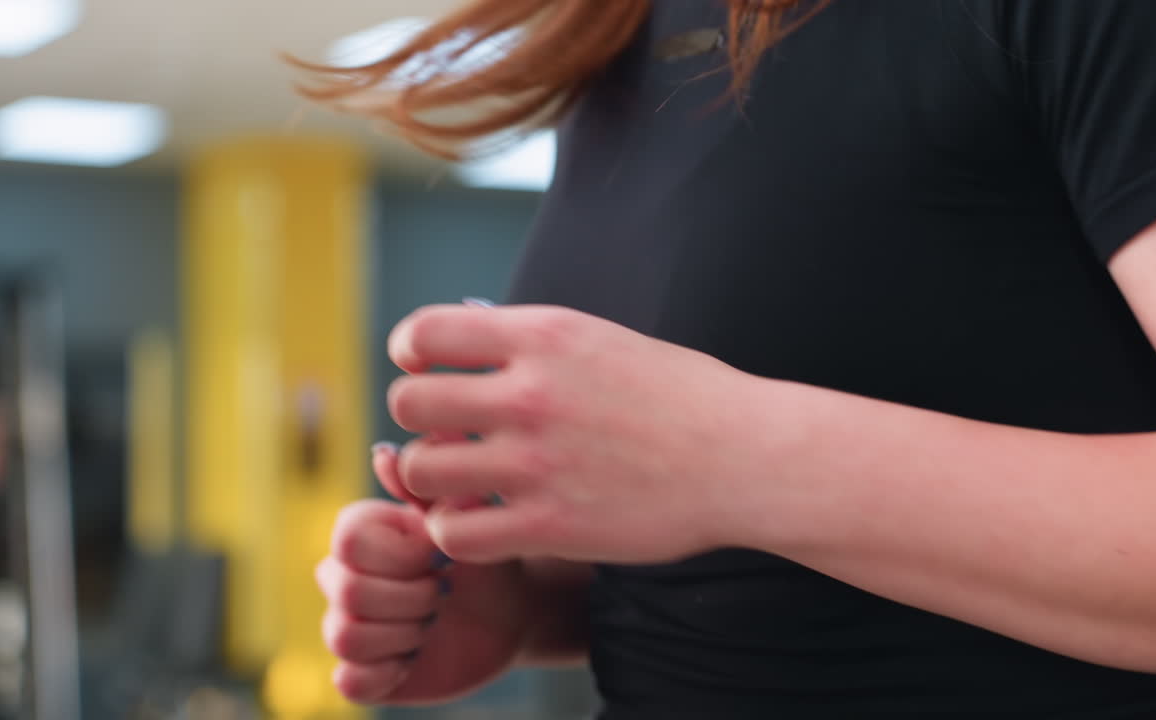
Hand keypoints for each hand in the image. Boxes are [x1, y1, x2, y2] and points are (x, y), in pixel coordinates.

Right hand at [318, 447, 535, 705]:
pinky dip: (388, 673)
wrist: (509, 611)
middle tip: (443, 593)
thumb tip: (384, 453)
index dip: (402, 554)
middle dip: (413, 597)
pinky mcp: (361, 672)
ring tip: (433, 623)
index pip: (349, 541)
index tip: (440, 554)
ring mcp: (349, 625)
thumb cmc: (485, 555)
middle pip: (349, 592)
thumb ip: (427, 488)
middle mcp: (344, 576)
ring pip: (346, 637)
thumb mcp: (466, 518)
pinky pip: (349, 680)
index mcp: (361, 533)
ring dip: (405, 634)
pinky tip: (416, 656)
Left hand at [386, 303, 760, 564]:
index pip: (424, 332)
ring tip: (460, 484)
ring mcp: (538, 462)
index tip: (428, 370)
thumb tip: (467, 343)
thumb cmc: (681, 396)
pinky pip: (454, 534)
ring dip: (430, 479)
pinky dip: (455, 533)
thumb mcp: (603, 341)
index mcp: (545, 336)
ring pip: (419, 469)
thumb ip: (533, 343)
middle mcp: (531, 394)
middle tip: (445, 435)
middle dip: (417, 420)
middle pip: (409, 402)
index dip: (412, 353)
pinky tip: (482, 525)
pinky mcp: (551, 525)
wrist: (746, 457)